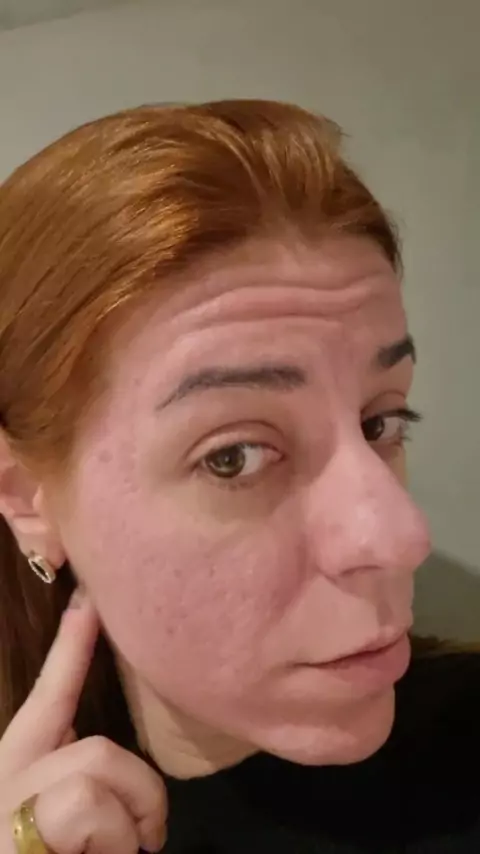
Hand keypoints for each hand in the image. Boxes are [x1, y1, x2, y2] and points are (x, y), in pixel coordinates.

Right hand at [0, 590, 166, 852]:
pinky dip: (111, 841)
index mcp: (17, 773)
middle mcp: (6, 780)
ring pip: (95, 775)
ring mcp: (8, 806)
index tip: (90, 599)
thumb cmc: (37, 848)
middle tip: (145, 846)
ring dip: (125, 832)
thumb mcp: (62, 829)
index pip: (49, 698)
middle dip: (139, 799)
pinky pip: (85, 810)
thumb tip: (114, 787)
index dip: (72, 647)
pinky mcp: (16, 827)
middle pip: (95, 750)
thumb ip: (85, 795)